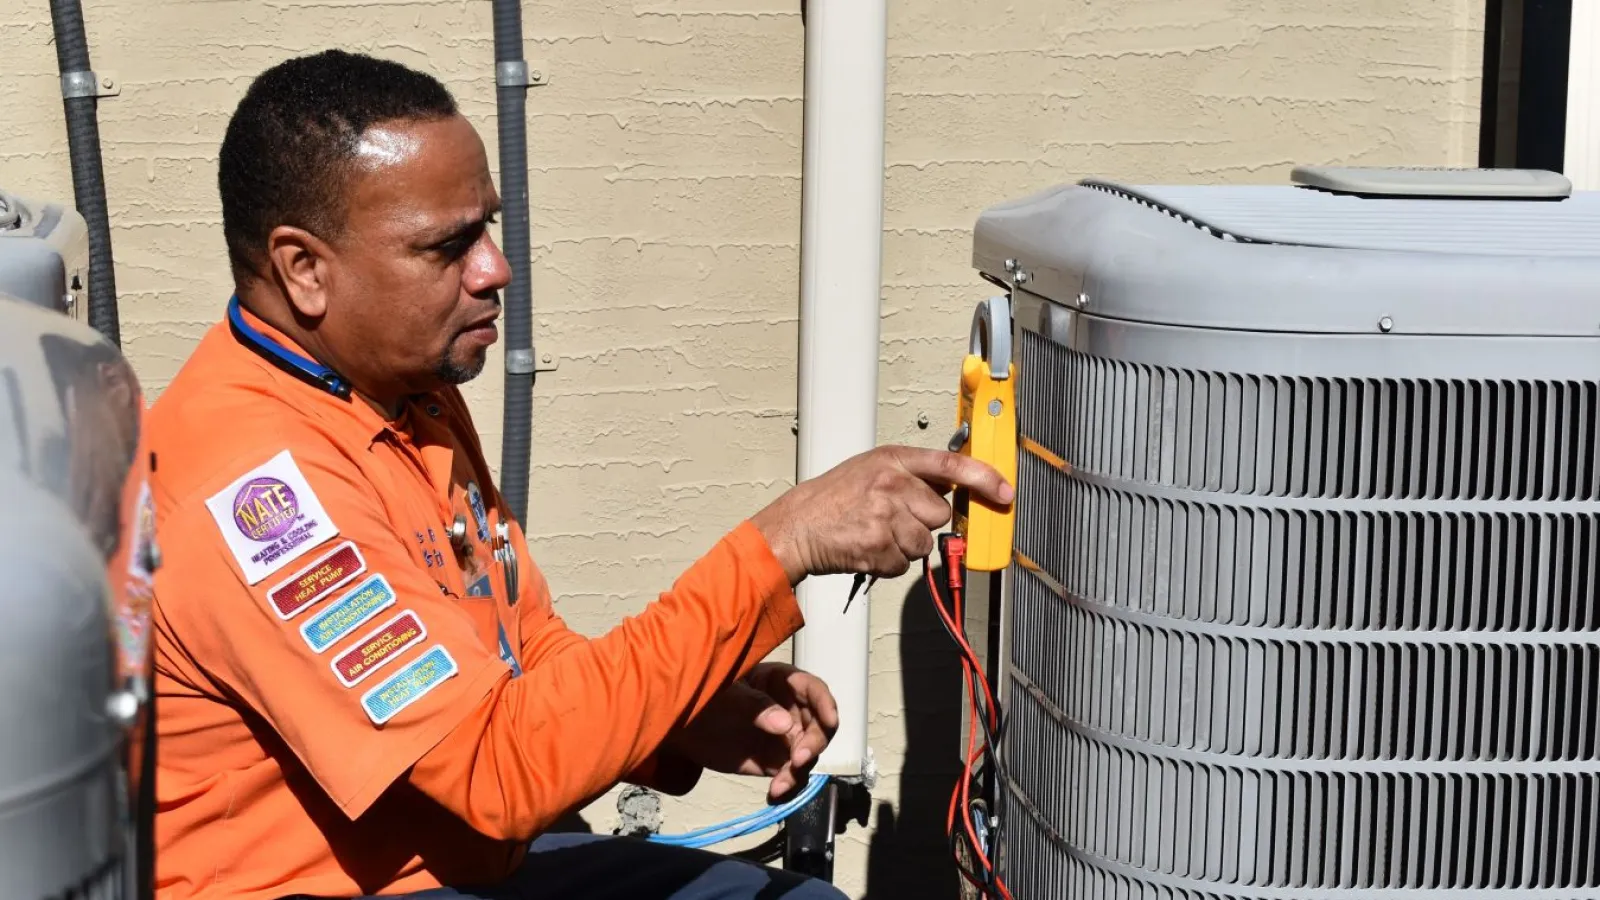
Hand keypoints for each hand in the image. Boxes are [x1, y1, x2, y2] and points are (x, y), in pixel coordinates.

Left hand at [663, 662, 838, 802]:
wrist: (681, 728)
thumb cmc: (705, 698)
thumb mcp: (727, 695)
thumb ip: (754, 706)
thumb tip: (784, 725)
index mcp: (780, 682)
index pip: (813, 689)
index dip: (825, 704)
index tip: (830, 721)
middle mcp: (790, 710)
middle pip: (819, 726)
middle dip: (814, 744)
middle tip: (797, 760)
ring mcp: (784, 738)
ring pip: (807, 755)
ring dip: (799, 772)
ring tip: (778, 785)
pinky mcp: (774, 762)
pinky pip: (791, 776)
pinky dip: (788, 787)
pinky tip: (774, 795)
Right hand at [750, 445, 1013, 583]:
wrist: (796, 526)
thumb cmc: (832, 500)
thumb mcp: (870, 470)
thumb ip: (909, 476)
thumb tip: (950, 492)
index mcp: (893, 459)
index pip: (951, 464)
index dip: (984, 479)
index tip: (1005, 492)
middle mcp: (892, 484)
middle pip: (940, 514)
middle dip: (921, 523)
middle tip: (891, 519)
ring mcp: (886, 516)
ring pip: (924, 544)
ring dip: (904, 546)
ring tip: (874, 534)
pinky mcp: (879, 546)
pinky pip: (903, 564)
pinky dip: (888, 563)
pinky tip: (867, 549)